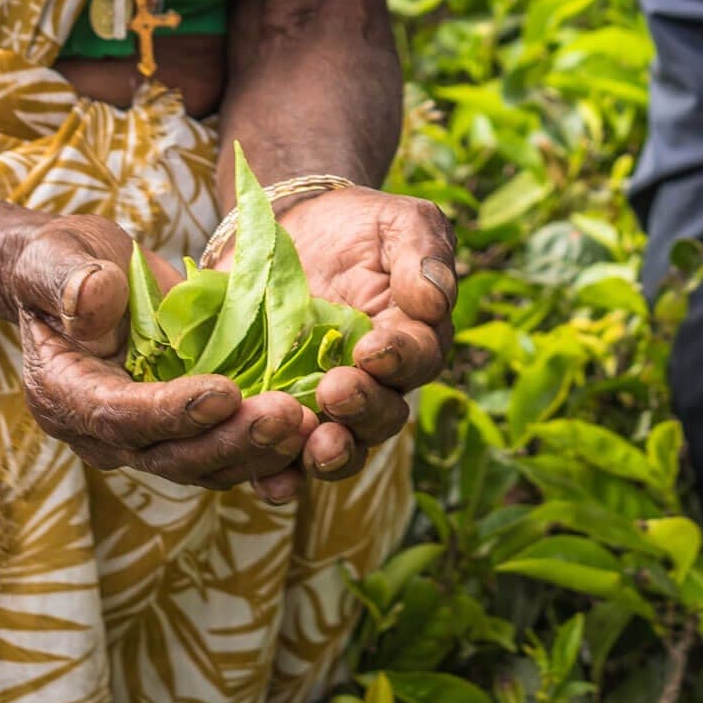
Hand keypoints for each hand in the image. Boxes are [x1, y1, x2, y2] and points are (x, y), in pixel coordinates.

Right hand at [8, 215, 317, 501]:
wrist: (81, 278)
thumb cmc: (62, 263)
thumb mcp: (55, 257)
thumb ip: (68, 279)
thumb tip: (91, 298)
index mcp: (65, 396)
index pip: (118, 417)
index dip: (172, 410)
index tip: (225, 392)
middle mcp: (106, 434)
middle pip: (171, 456)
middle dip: (231, 440)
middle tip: (287, 417)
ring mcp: (150, 438)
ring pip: (208, 464)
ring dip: (260, 451)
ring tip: (310, 424)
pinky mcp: (188, 429)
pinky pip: (230, 452)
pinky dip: (270, 449)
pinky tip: (316, 430)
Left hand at [225, 187, 456, 484]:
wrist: (291, 228)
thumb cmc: (359, 226)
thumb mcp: (398, 222)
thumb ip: (422, 253)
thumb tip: (436, 298)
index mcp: (413, 341)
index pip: (418, 358)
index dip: (399, 358)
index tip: (373, 348)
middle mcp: (376, 385)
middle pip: (382, 417)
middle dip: (362, 410)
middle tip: (335, 392)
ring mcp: (325, 406)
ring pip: (339, 448)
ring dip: (328, 456)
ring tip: (313, 446)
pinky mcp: (276, 413)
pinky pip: (283, 458)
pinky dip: (279, 476)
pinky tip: (266, 481)